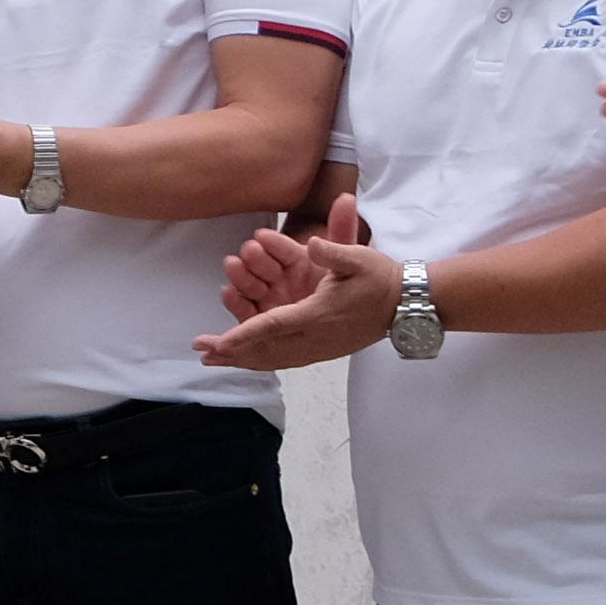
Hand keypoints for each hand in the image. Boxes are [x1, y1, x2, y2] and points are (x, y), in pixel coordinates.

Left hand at [196, 204, 404, 370]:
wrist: (405, 304)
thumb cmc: (380, 278)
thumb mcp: (359, 258)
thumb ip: (333, 250)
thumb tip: (310, 242)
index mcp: (318, 314)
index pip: (274, 326)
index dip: (244, 335)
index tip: (219, 343)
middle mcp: (315, 337)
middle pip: (266, 350)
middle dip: (232, 352)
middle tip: (201, 351)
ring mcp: (320, 349)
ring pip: (274, 359)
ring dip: (242, 360)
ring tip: (212, 360)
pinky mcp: (323, 351)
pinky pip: (286, 361)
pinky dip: (262, 361)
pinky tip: (245, 361)